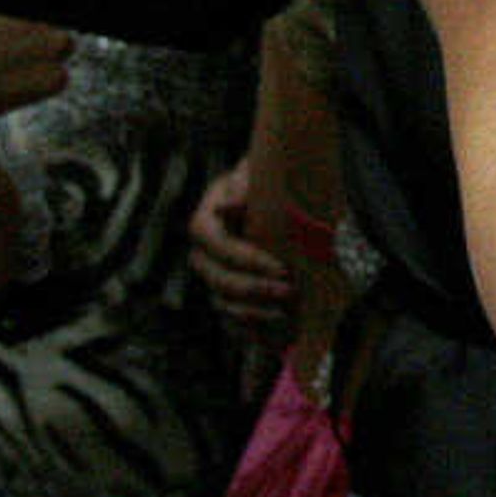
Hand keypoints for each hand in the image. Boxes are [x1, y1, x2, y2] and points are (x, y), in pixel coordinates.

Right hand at [187, 161, 297, 330]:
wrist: (276, 195)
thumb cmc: (268, 180)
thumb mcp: (259, 172)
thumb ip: (246, 183)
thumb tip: (232, 204)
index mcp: (207, 218)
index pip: (212, 241)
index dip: (243, 257)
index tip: (280, 266)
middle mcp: (204, 250)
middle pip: (215, 276)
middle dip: (253, 287)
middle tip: (291, 289)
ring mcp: (214, 274)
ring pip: (222, 300)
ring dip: (254, 310)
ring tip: (288, 310)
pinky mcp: (229, 292)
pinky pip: (231, 316)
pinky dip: (252, 324)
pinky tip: (279, 324)